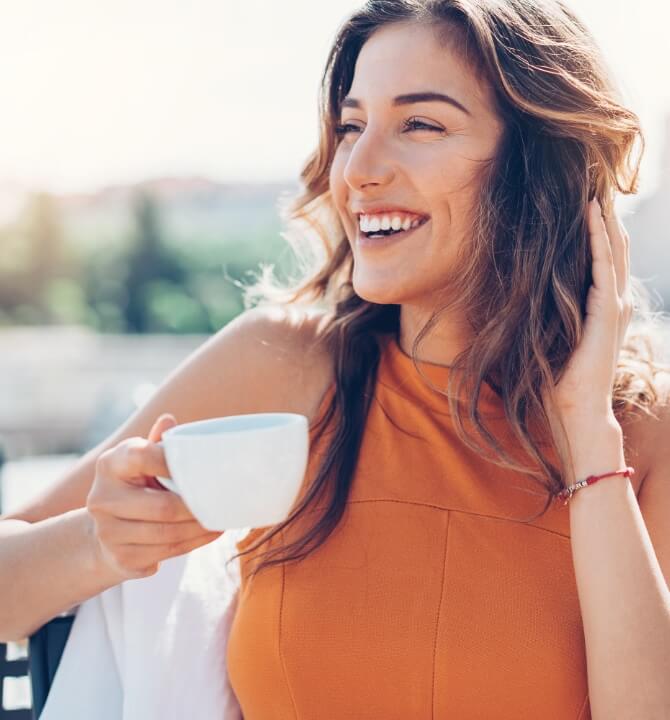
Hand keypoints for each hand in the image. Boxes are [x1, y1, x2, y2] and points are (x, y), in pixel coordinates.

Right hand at [86, 413, 222, 580]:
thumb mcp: (142, 460)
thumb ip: (158, 443)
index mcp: (110, 465)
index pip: (141, 457)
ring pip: (168, 533)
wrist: (105, 531)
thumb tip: (168, 419)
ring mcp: (108, 532)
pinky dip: (193, 542)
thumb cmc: (136, 485)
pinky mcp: (122, 558)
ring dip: (201, 528)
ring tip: (221, 517)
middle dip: (197, 506)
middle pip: (162, 506)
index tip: (200, 465)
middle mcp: (102, 498)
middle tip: (223, 501)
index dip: (172, 461)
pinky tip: (209, 533)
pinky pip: (167, 551)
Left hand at [545, 197, 630, 470]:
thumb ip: (545, 317)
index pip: (602, 261)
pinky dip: (600, 238)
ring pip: (613, 251)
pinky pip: (604, 266)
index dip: (598, 233)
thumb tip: (516, 299)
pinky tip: (595, 216)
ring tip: (599, 191)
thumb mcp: (551, 339)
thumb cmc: (559, 381)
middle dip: (606, 219)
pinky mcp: (608, 311)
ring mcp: (615, 305)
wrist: (576, 408)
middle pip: (613, 249)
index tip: (586, 205)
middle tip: (598, 186)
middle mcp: (613, 303)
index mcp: (601, 309)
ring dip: (606, 220)